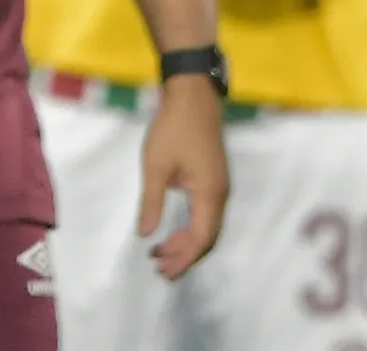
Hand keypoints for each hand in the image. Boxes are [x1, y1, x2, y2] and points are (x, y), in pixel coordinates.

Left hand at [141, 75, 229, 279]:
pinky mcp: (215, 179)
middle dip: (185, 254)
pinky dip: (192, 228)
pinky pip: (207, 214)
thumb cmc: (172, 129)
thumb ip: (151, 202)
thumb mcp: (155, 165)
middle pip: (208, 237)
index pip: (201, 238)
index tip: (163, 269)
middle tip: (158, 265)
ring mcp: (220, 187)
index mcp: (209, 194)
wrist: (193, 97)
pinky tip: (174, 229)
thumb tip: (146, 235)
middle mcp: (220, 195)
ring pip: (208, 226)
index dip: (183, 257)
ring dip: (187, 242)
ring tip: (162, 251)